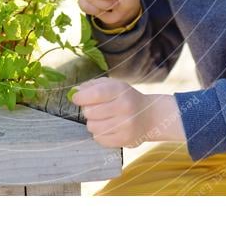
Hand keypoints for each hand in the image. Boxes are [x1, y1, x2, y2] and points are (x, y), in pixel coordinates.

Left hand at [69, 77, 186, 148]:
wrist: (149, 116)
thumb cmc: (126, 98)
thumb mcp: (113, 85)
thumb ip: (93, 86)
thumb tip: (75, 92)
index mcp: (121, 90)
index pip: (96, 94)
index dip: (81, 97)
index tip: (76, 98)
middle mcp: (125, 107)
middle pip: (90, 112)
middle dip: (88, 110)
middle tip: (95, 109)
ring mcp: (125, 125)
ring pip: (92, 126)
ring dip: (93, 123)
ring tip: (102, 119)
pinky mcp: (124, 140)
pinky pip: (98, 138)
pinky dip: (99, 133)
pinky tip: (108, 128)